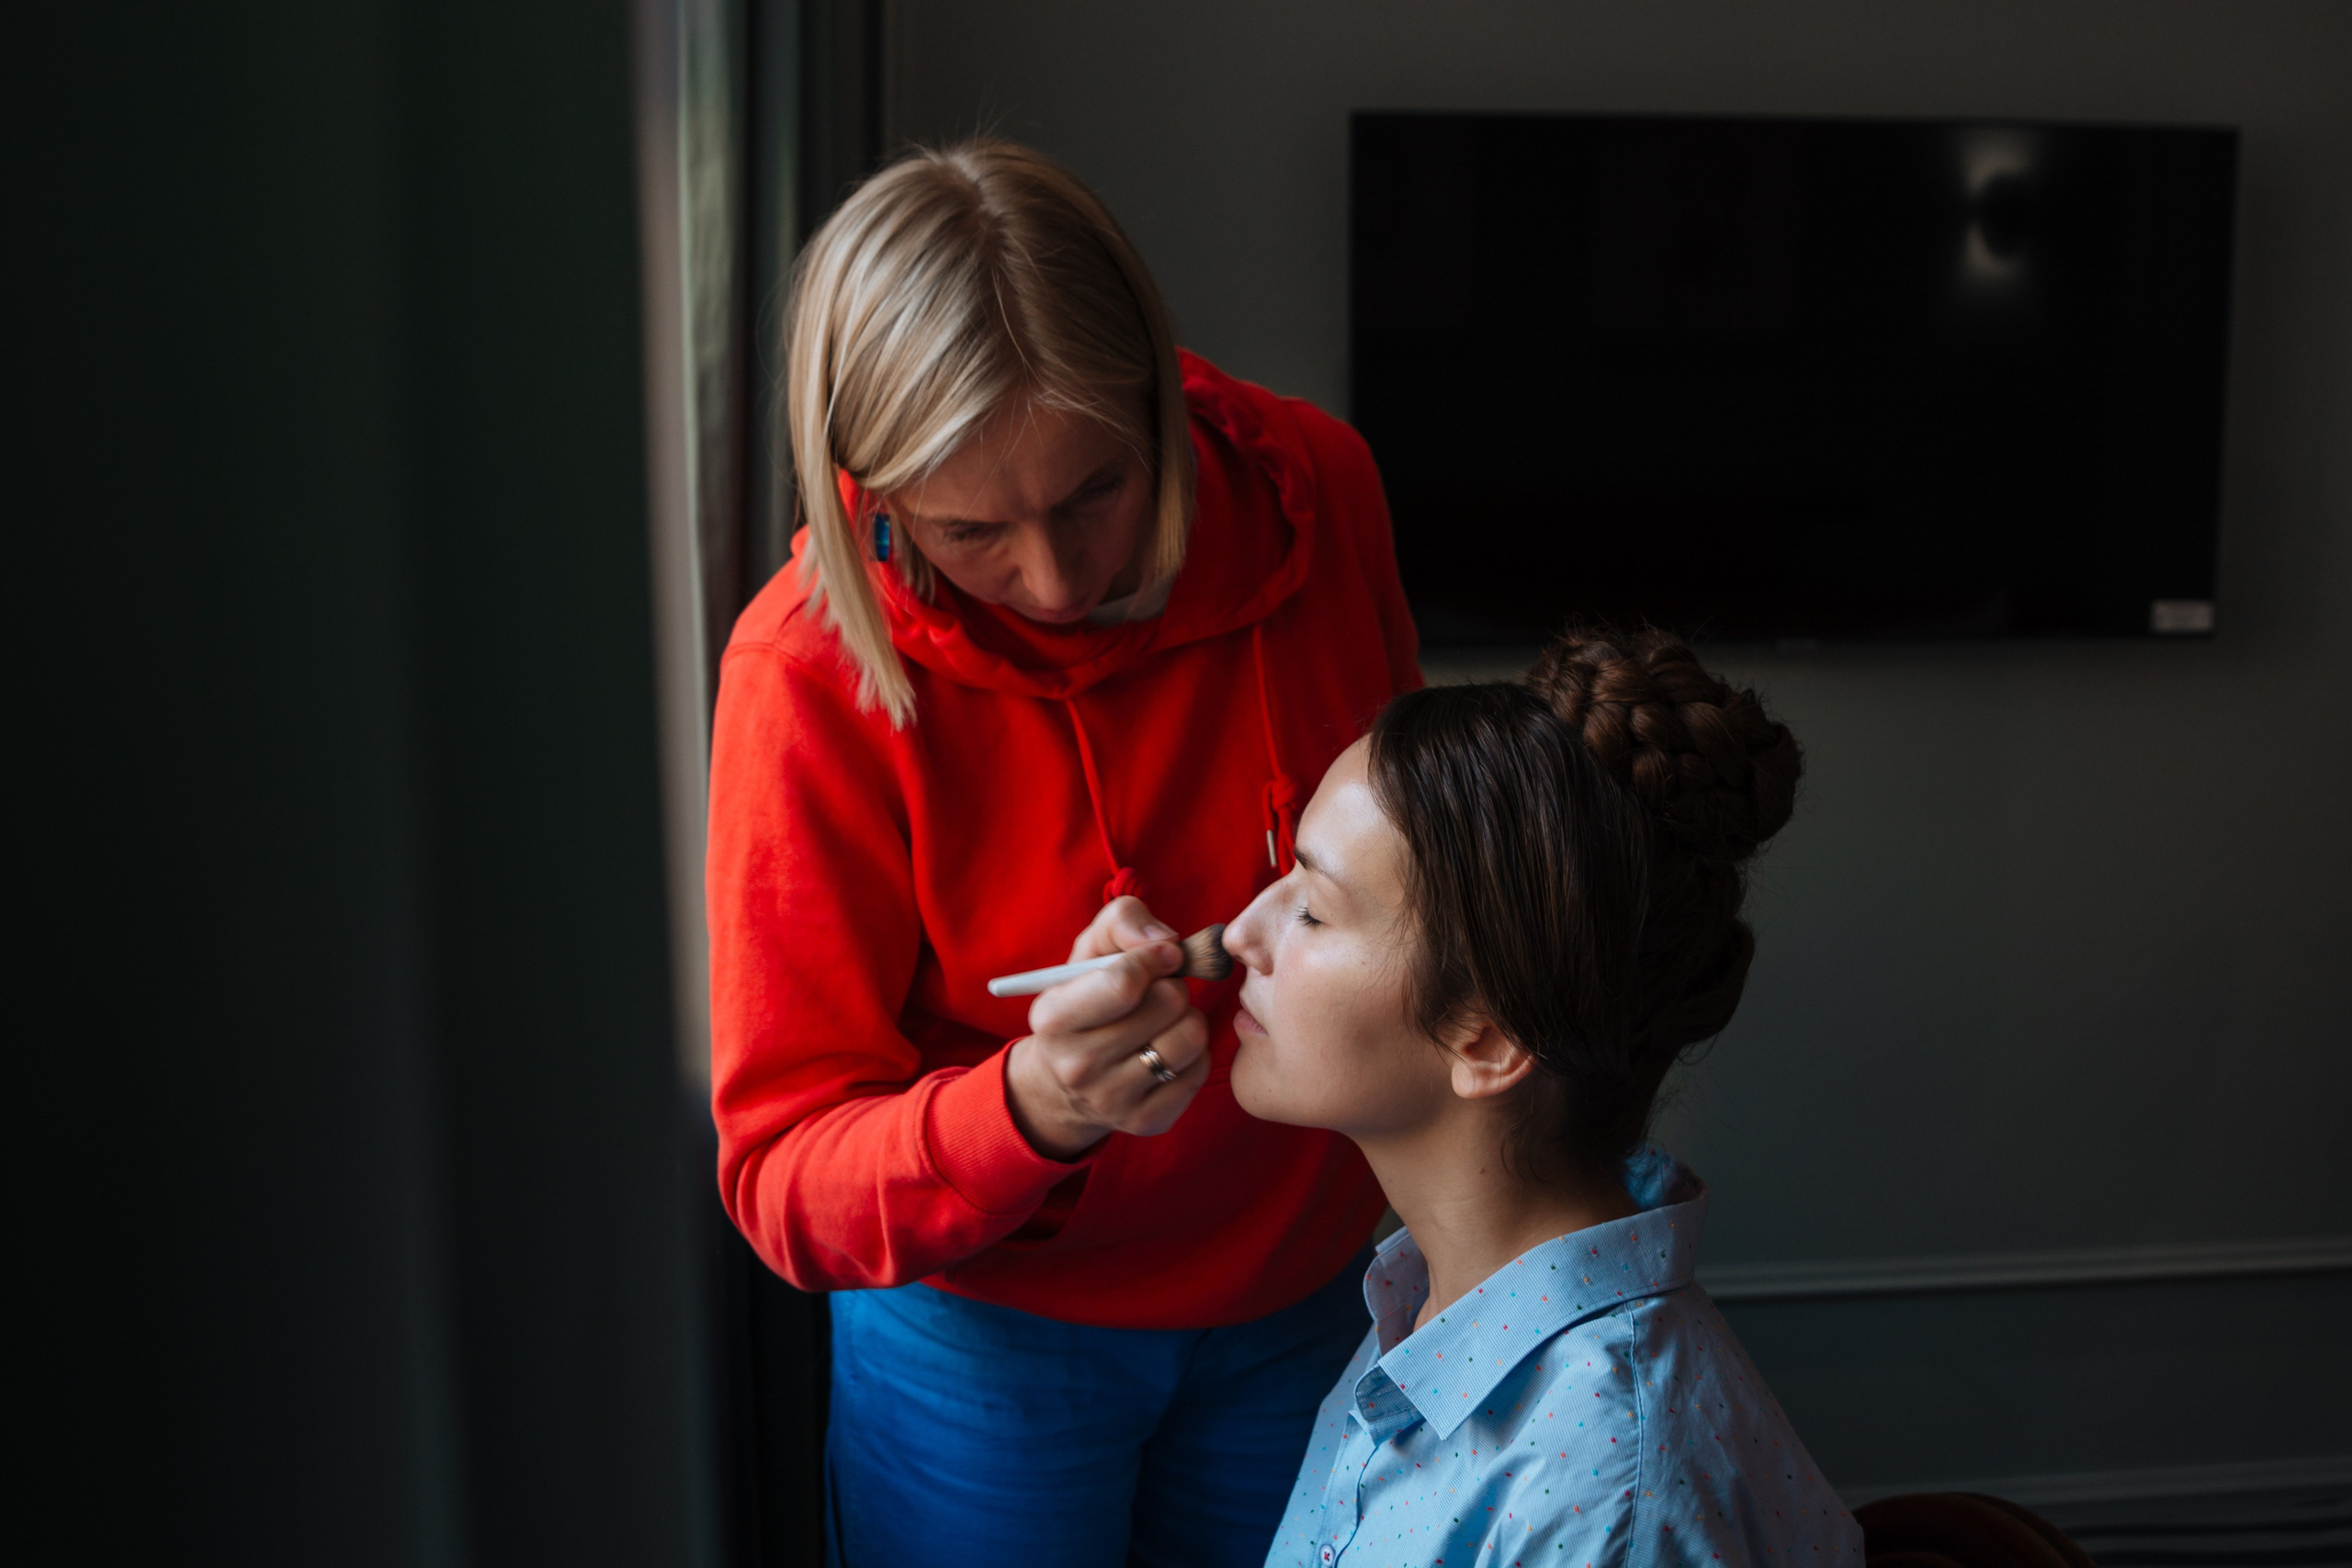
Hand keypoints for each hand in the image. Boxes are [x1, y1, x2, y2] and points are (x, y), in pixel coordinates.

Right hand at [1003, 896, 1212, 1159]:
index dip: (1155, 958)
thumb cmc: (1088, 996)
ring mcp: (1112, 1100)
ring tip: (1163, 1020)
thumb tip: (1165, 943)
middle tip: (1155, 993)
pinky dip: (1193, 1051)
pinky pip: (1200, 1068)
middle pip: (1168, 1004)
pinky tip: (1167, 1047)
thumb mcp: (1090, 949)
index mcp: (1053, 1019)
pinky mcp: (1147, 1121)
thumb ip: (1123, 920)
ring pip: (1190, 1037)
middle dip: (1170, 987)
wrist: (1069, 1077)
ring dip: (1186, 1018)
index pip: (1124, 983)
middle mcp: (1076, 1067)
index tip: (1164, 954)